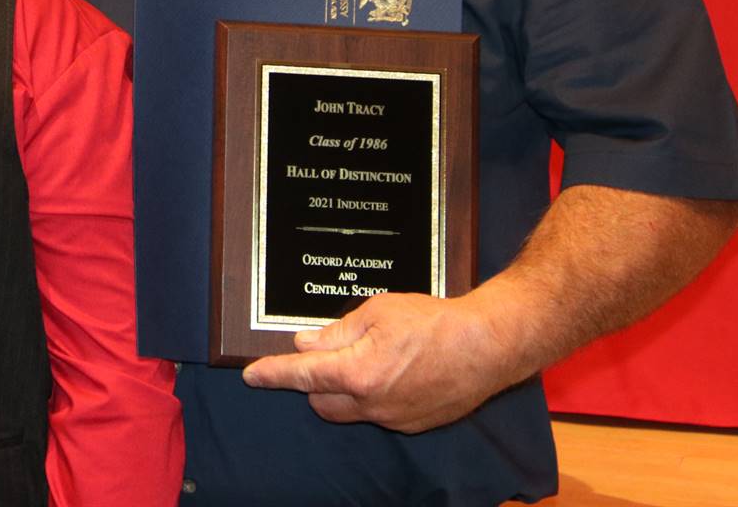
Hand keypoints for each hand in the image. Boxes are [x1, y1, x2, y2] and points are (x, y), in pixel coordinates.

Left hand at [239, 290, 524, 432]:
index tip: (251, 376)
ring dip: (342, 390)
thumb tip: (306, 345)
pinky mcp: (412, 424)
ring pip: (347, 410)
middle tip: (325, 353)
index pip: (303, 376)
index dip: (273, 375)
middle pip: (320, 400)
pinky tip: (392, 372)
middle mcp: (372, 403)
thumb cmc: (434, 323)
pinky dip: (371, 397)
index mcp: (359, 372)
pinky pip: (376, 414)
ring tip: (365, 359)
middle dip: (313, 380)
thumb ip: (337, 332)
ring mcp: (393, 418)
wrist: (487, 346)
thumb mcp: (378, 312)